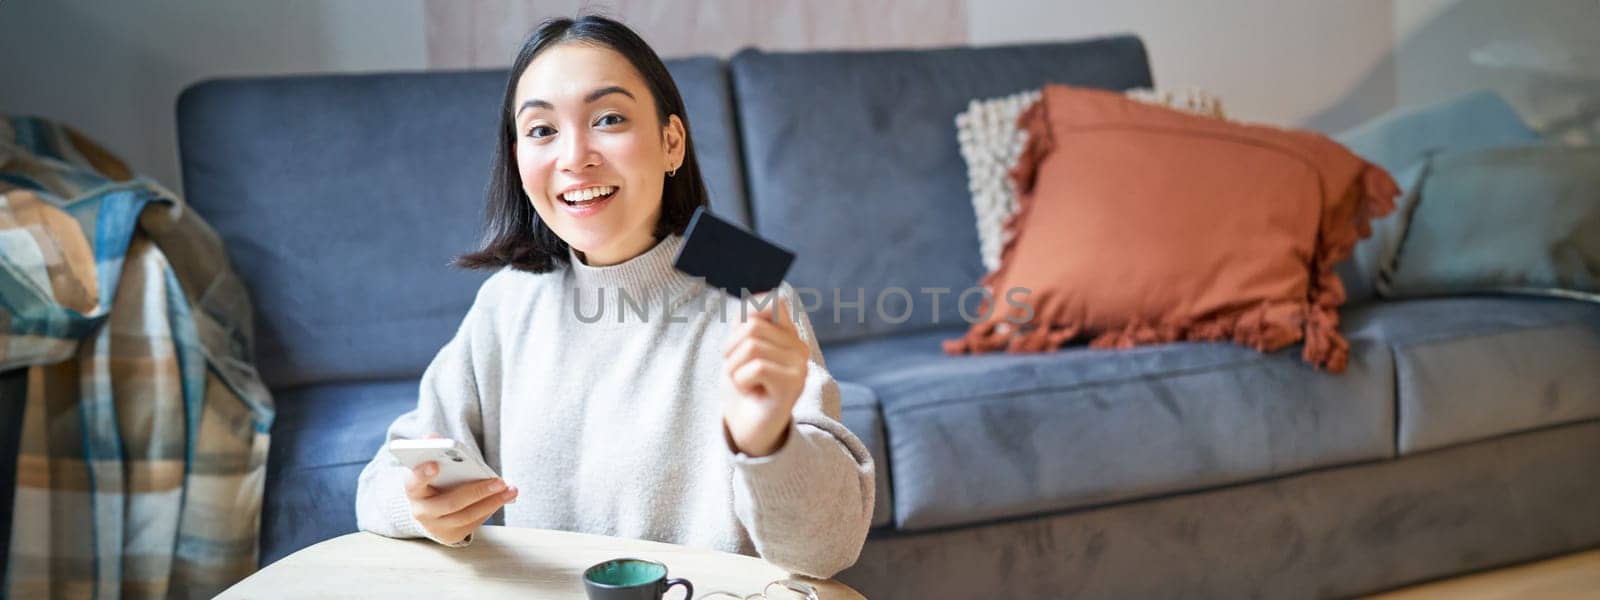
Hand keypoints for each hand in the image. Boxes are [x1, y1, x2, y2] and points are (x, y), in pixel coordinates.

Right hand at [403, 434, 517, 544]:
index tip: (435, 464)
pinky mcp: (452, 534)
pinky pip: (473, 522)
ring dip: (492, 502)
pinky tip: (504, 497)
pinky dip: (490, 508)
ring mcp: (436, 526)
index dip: (422, 474)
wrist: (430, 510)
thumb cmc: (433, 481)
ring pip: (466, 515)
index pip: (413, 483)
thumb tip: (433, 437)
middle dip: (477, 491)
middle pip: (450, 503)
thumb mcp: (430, 466)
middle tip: (499, 481)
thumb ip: (433, 450)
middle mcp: (421, 512)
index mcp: (413, 490)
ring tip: (510, 490)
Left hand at [722, 293, 808, 456]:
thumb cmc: (742, 388)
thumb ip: (745, 323)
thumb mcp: (737, 349)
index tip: (737, 342)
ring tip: (743, 383)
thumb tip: (753, 302)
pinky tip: (750, 392)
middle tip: (737, 371)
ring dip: (734, 367)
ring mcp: (799, 367)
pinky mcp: (793, 385)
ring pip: (752, 346)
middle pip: (753, 326)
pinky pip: (756, 367)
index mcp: (788, 336)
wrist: (747, 430)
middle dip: (731, 349)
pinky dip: (741, 381)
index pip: (773, 301)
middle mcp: (799, 348)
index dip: (748, 313)